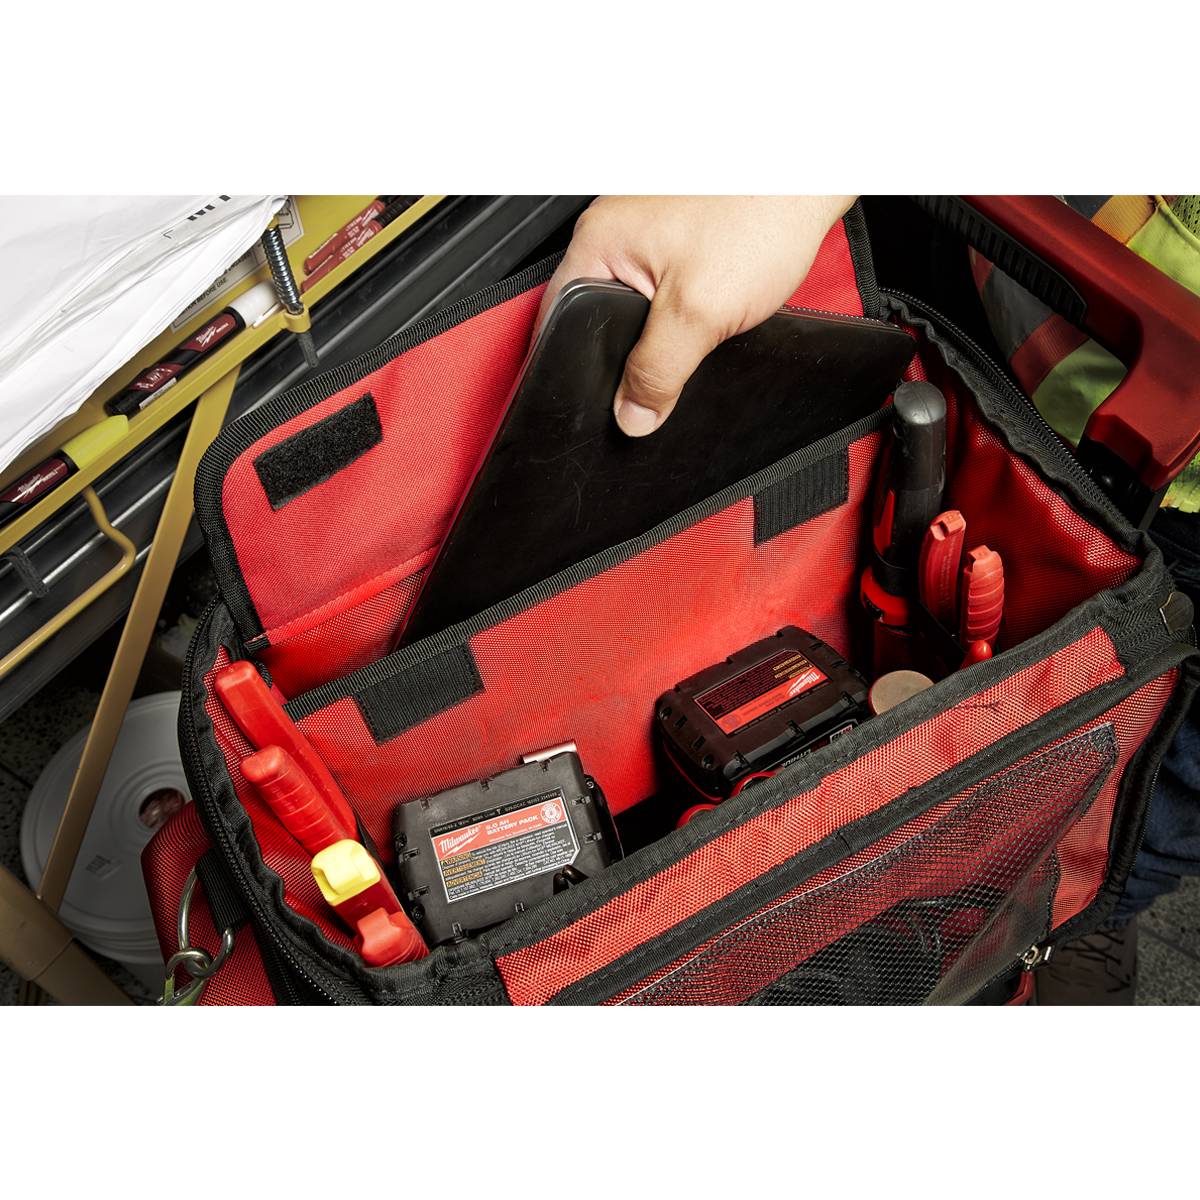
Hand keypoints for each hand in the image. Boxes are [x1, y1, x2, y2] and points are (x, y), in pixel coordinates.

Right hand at [536, 195, 856, 435]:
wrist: (811, 175)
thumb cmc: (759, 213)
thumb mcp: (698, 313)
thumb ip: (657, 371)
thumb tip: (632, 414)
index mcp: (599, 242)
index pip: (558, 320)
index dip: (575, 365)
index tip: (600, 398)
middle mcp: (616, 228)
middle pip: (596, 315)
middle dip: (626, 352)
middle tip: (658, 370)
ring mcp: (649, 226)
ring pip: (635, 303)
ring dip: (661, 329)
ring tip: (693, 333)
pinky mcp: (683, 231)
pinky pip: (665, 284)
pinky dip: (686, 306)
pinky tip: (712, 310)